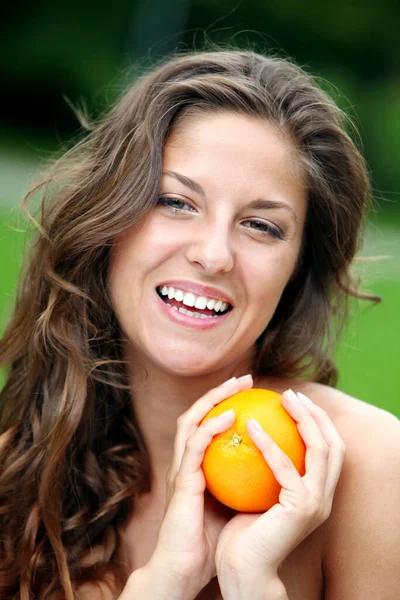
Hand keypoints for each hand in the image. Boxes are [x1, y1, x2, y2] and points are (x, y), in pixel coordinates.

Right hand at [144, 374, 253, 598]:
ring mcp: (181, 469)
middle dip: (219, 392)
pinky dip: (209, 428)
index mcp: (198, 466)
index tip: (253, 394)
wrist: (187, 569)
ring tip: (235, 386)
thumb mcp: (234, 504)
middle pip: (198, 414)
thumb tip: (280, 469)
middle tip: (245, 379)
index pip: (209, 425)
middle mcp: (187, 462)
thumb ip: (247, 484)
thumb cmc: (212, 542)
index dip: (227, 404)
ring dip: (212, 400)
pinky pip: (194, 447)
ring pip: (191, 421)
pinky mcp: (180, 482)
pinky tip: (229, 417)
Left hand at [215, 389, 345, 595]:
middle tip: (291, 394)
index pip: (329, 449)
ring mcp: (316, 502)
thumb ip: (265, 469)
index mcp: (317, 493)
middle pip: (334, 443)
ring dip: (303, 419)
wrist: (242, 567)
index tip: (295, 401)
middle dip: (316, 414)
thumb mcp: (259, 492)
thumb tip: (253, 431)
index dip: (318, 421)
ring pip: (321, 448)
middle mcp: (324, 497)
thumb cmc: (243, 530)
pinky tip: (252, 426)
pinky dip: (269, 443)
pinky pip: (285, 466)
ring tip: (282, 400)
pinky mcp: (301, 507)